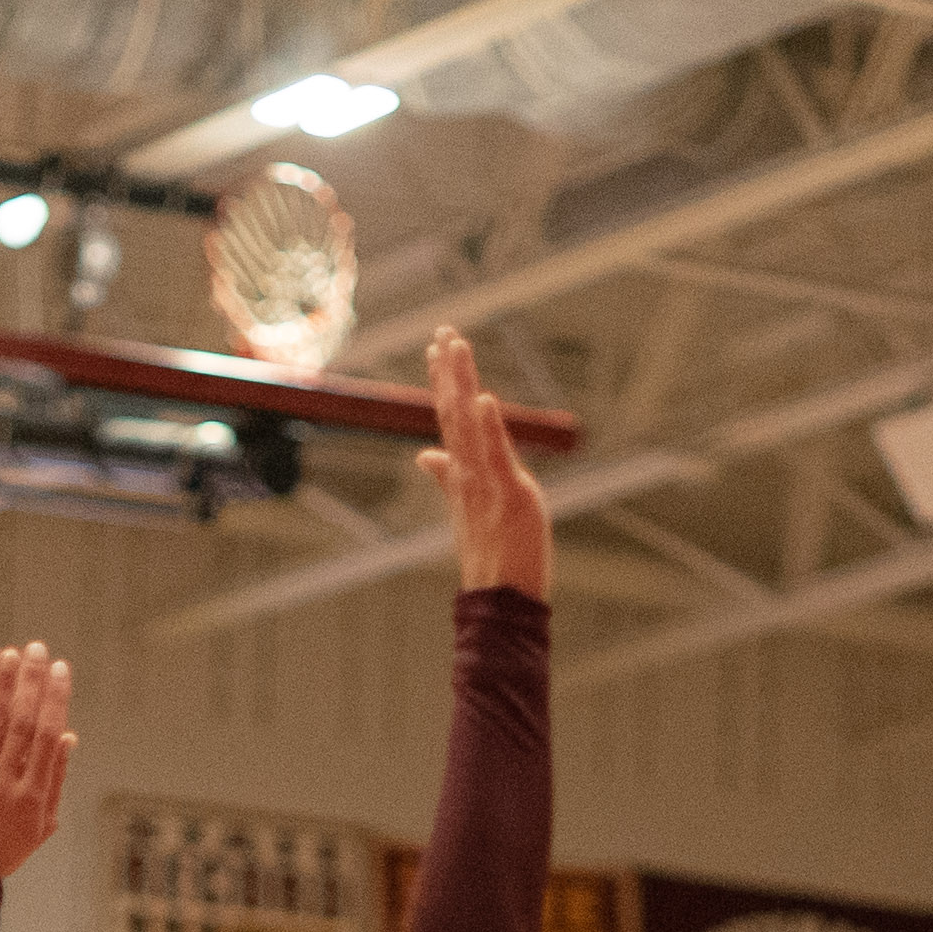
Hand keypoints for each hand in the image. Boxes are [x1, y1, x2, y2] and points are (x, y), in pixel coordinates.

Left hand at [0, 641, 73, 873]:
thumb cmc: (2, 848)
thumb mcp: (39, 823)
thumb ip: (54, 778)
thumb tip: (67, 734)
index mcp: (32, 795)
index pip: (46, 735)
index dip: (54, 698)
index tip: (60, 668)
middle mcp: (3, 784)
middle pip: (20, 722)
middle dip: (31, 682)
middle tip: (37, 648)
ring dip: (2, 686)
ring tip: (10, 655)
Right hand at [421, 325, 549, 602]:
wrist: (500, 600)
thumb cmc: (492, 556)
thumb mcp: (470, 509)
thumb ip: (447, 477)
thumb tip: (425, 455)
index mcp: (463, 473)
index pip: (450, 419)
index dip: (443, 383)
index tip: (438, 349)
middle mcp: (469, 473)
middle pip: (454, 413)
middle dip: (449, 372)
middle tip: (444, 332)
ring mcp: (485, 482)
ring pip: (468, 425)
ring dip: (462, 383)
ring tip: (456, 347)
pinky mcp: (507, 494)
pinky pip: (494, 456)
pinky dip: (487, 427)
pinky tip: (482, 399)